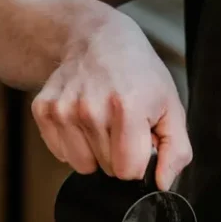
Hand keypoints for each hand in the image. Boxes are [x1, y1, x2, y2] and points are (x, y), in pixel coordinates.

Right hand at [31, 12, 190, 189]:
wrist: (96, 37)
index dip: (139, 160)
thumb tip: (162, 184)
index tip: (140, 138)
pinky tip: (84, 117)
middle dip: (119, 153)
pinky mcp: (44, 110)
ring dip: (96, 151)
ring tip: (103, 121)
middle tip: (123, 123)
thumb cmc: (138, 73)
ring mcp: (64, 110)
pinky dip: (75, 143)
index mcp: (127, 108)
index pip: (129, 171)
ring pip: (83, 166)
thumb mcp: (171, 107)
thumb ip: (176, 151)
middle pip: (108, 169)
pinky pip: (62, 154)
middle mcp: (90, 109)